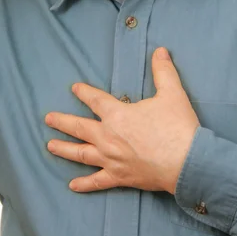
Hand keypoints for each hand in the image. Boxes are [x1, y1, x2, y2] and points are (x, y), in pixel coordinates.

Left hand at [45, 48, 199, 193]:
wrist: (188, 164)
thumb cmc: (178, 128)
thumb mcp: (172, 93)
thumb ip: (163, 70)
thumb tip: (160, 50)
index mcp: (117, 115)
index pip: (95, 100)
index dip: (83, 92)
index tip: (74, 88)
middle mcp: (108, 137)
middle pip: (79, 128)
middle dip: (62, 122)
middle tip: (48, 118)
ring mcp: (112, 160)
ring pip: (81, 154)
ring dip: (63, 149)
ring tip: (49, 146)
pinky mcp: (120, 178)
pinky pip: (97, 182)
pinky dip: (84, 184)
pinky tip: (72, 185)